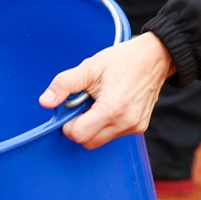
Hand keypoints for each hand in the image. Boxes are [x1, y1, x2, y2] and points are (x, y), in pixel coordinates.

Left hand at [38, 34, 175, 148]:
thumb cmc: (123, 60)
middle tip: (84, 104)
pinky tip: (111, 106)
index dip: (68, 124)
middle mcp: (125, 122)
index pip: (78, 135)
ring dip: (93, 126)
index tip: (71, 109)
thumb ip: (64, 84)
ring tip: (100, 102)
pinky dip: (106, 125)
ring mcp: (134, 127)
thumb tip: (45, 101)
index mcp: (112, 108)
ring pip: (100, 141)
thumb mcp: (90, 67)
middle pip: (88, 142)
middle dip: (79, 127)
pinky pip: (114, 135)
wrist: (155, 58)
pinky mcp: (139, 127)